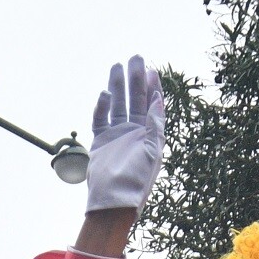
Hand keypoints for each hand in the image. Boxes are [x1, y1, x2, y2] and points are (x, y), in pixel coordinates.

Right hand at [85, 56, 165, 214]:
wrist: (113, 201)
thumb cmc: (137, 181)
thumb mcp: (152, 151)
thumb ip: (154, 124)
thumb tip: (158, 99)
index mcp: (150, 134)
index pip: (152, 105)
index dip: (152, 87)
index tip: (151, 69)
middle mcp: (134, 132)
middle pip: (134, 99)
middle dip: (135, 79)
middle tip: (135, 57)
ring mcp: (117, 135)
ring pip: (117, 105)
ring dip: (118, 86)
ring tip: (117, 66)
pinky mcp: (100, 141)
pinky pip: (100, 119)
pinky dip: (102, 106)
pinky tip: (104, 94)